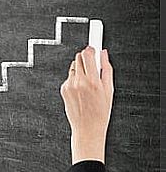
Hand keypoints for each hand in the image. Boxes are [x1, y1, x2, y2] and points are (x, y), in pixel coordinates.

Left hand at [59, 46, 113, 164]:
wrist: (87, 128)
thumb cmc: (100, 111)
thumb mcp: (109, 90)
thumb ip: (106, 69)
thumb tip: (104, 54)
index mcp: (93, 81)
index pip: (88, 54)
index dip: (91, 48)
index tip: (94, 43)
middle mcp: (79, 82)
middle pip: (79, 57)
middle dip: (86, 58)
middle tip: (93, 64)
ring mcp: (69, 85)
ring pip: (74, 67)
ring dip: (80, 69)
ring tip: (88, 82)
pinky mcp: (63, 89)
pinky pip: (69, 77)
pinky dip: (74, 79)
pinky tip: (80, 91)